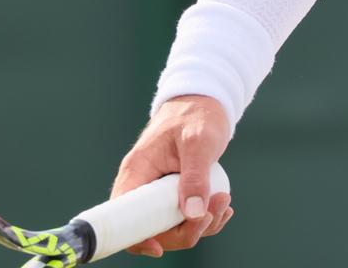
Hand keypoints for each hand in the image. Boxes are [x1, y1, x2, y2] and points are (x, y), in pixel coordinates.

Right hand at [111, 95, 235, 256]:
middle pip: (151, 229)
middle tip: (211, 215)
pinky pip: (184, 216)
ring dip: (201, 224)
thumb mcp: (198, 142)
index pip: (123, 216)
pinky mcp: (174, 191)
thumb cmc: (197, 114)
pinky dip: (205, 218)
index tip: (160, 247)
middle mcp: (143, 183)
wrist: (205, 100)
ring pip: (172, 226)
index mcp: (137, 170)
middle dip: (184, 231)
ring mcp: (158, 189)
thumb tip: (193, 214)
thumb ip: (195, 175)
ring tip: (224, 203)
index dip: (137, 238)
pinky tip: (222, 205)